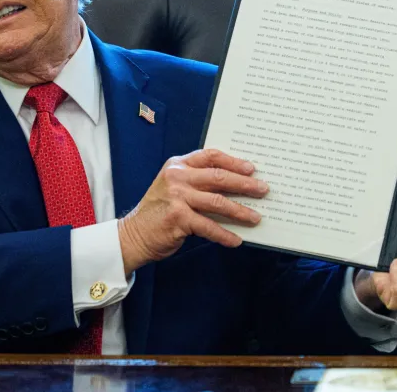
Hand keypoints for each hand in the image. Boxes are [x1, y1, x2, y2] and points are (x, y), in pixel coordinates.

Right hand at [118, 149, 266, 274]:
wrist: (134, 234)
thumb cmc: (159, 210)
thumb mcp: (174, 186)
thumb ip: (197, 181)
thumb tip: (235, 184)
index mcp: (178, 165)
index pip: (210, 156)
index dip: (233, 162)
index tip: (251, 168)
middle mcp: (178, 178)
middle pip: (219, 177)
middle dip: (245, 184)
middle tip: (263, 190)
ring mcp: (177, 198)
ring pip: (217, 202)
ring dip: (240, 211)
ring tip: (256, 217)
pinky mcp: (178, 219)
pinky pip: (209, 226)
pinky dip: (224, 235)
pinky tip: (236, 240)